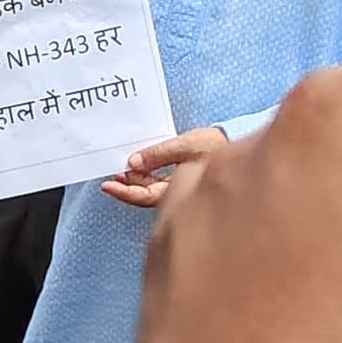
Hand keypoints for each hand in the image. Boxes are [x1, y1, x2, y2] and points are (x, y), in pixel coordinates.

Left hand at [100, 123, 231, 209]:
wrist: (235, 146)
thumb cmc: (214, 147)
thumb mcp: (185, 146)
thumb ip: (159, 154)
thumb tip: (133, 162)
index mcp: (176, 190)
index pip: (143, 196)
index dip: (123, 192)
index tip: (107, 185)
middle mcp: (174, 192)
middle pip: (142, 194)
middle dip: (124, 185)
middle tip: (110, 175)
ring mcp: (175, 186)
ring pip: (147, 187)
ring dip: (132, 179)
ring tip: (120, 168)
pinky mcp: (177, 178)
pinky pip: (154, 179)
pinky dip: (143, 173)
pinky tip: (137, 164)